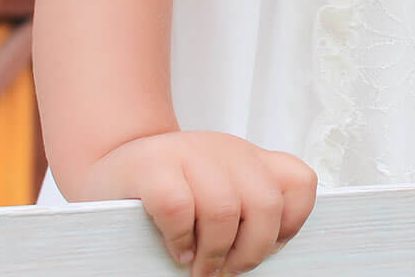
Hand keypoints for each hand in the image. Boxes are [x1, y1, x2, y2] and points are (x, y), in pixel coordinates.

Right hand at [77, 131, 317, 275]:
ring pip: (224, 209)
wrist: (115, 166)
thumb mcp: (222, 191)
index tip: (266, 247)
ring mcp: (188, 153)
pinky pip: (178, 208)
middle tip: (227, 270)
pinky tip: (176, 250)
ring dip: (213, 252)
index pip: (300, 183)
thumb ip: (250, 210)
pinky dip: (180, 239)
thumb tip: (272, 254)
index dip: (291, 224)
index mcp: (250, 159)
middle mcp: (226, 150)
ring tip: (198, 267)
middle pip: (266, 204)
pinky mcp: (151, 167)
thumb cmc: (173, 191)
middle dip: (250, 251)